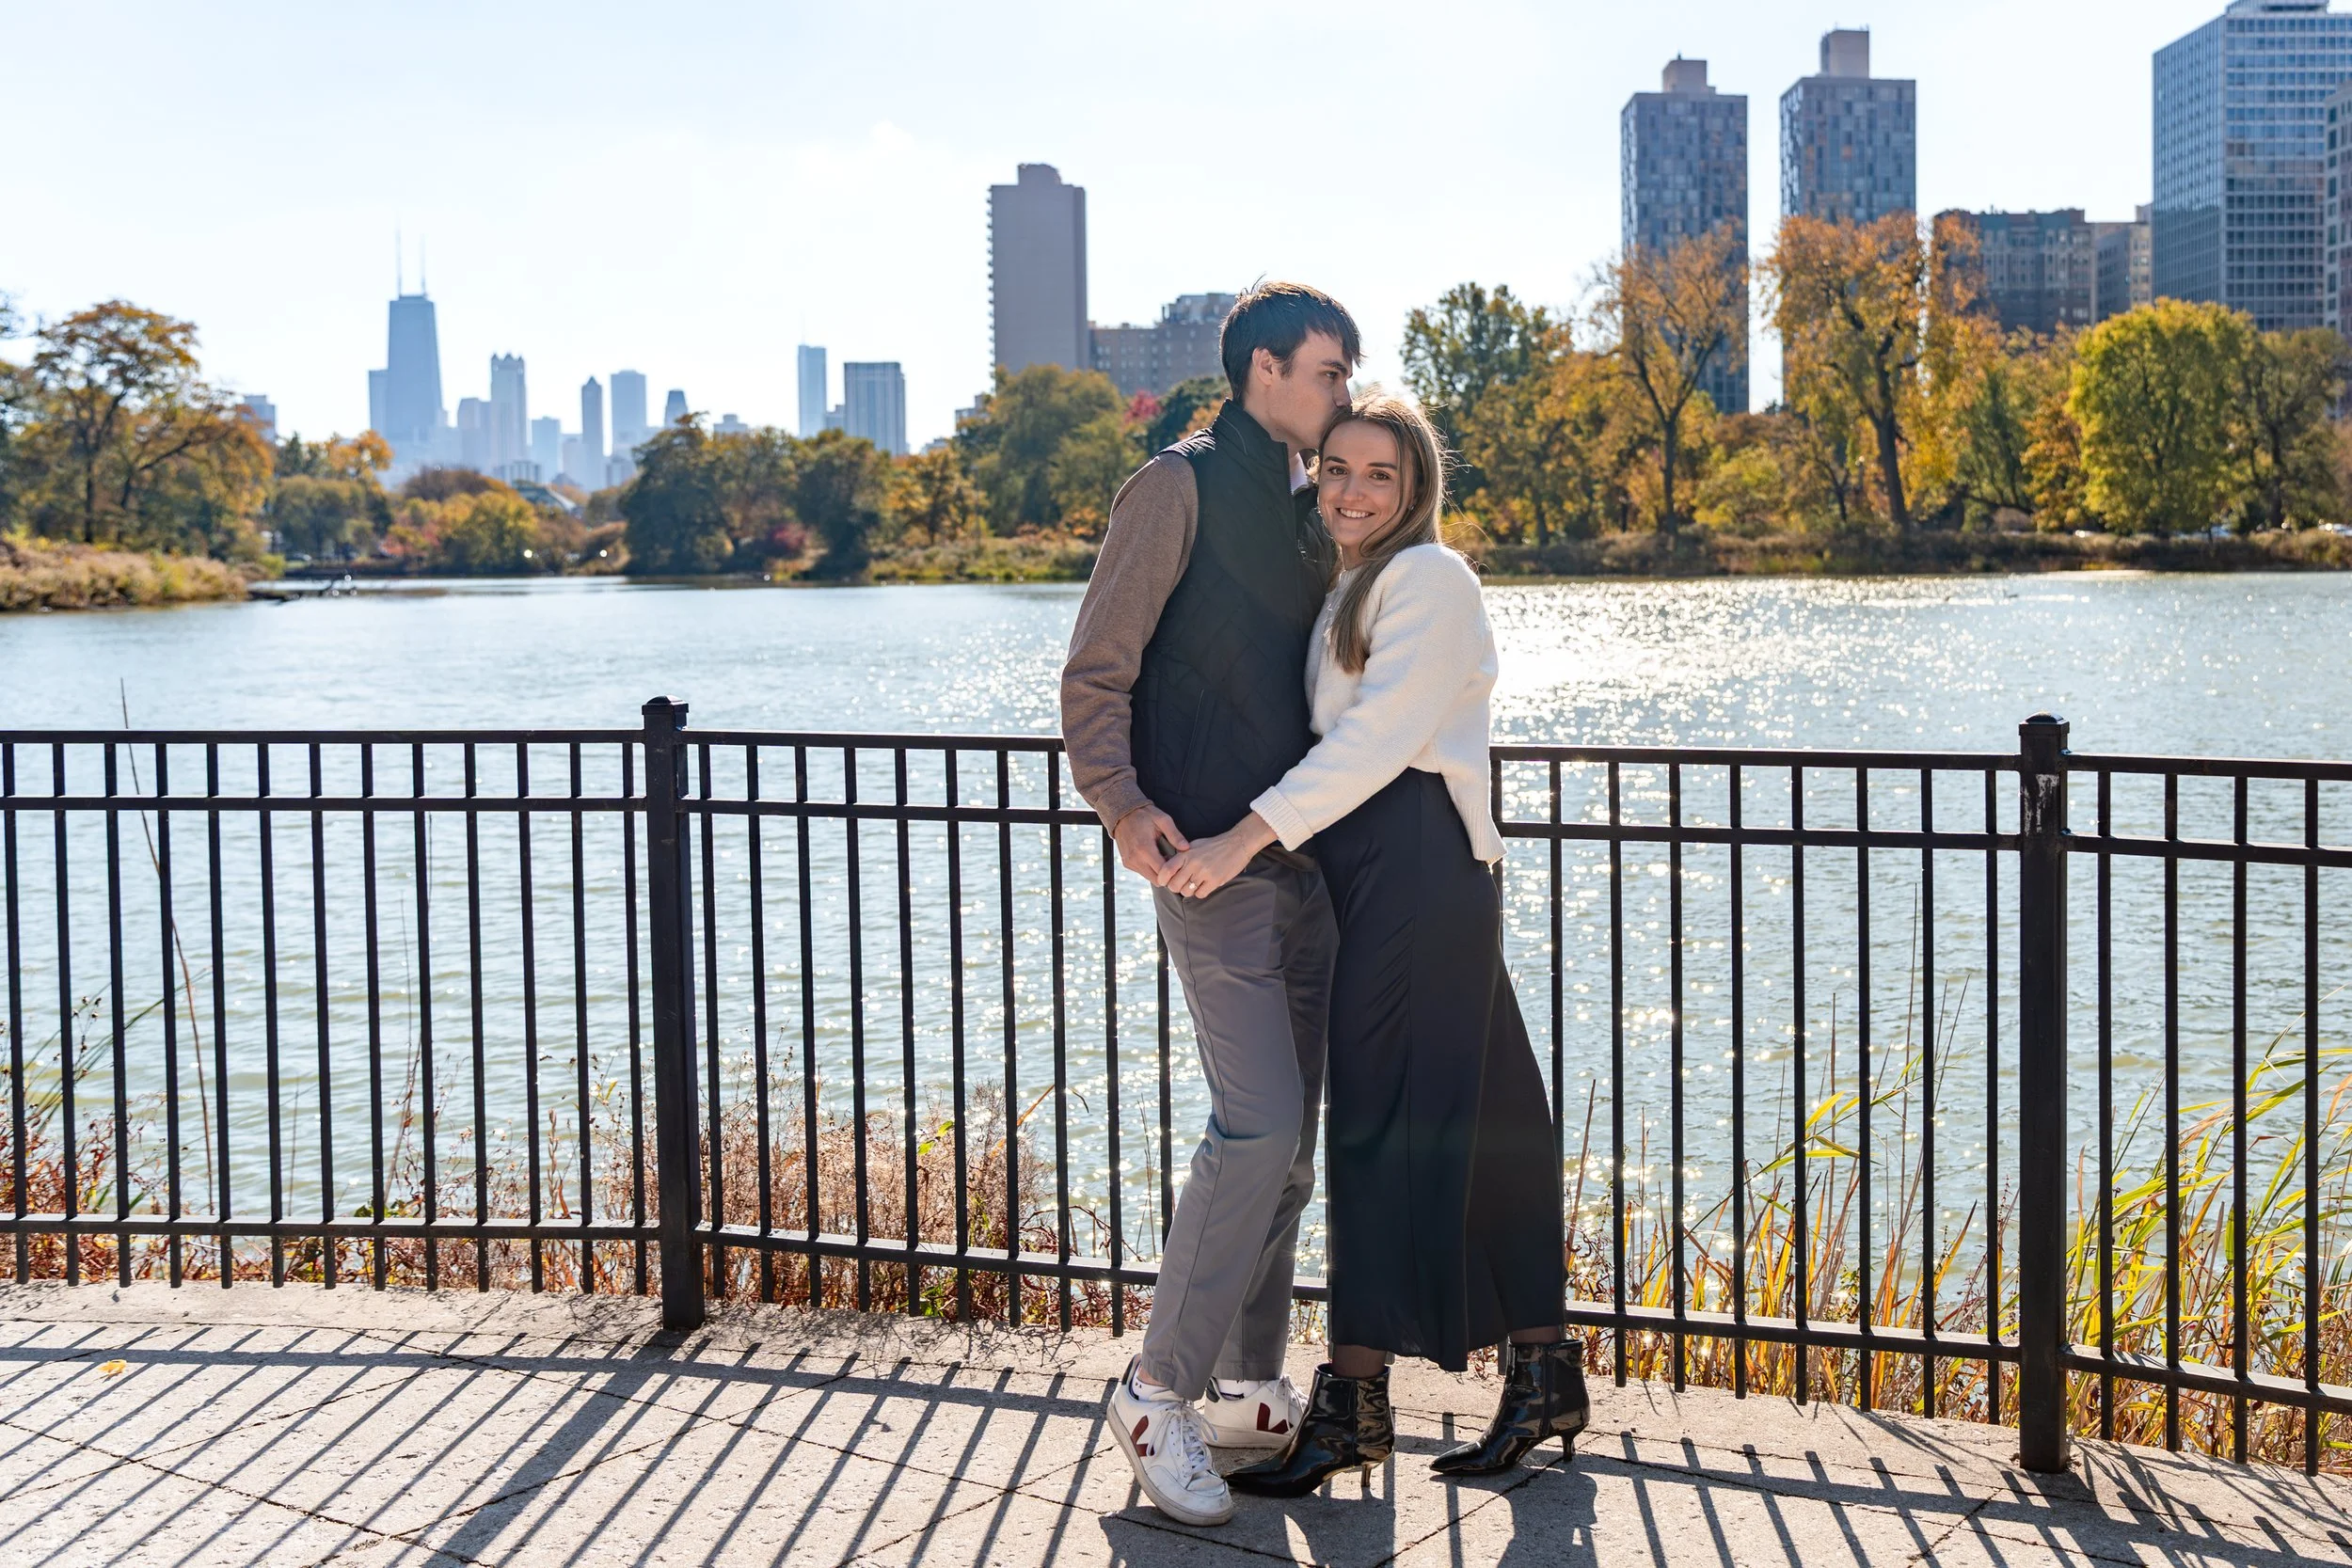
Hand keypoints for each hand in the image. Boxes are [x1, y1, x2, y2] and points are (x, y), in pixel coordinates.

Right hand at [1112, 804, 1189, 881]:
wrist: (1123, 813)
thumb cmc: (1144, 815)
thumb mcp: (1163, 820)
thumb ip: (1175, 835)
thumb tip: (1186, 848)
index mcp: (1144, 848)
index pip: (1163, 872)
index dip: (1174, 870)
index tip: (1179, 864)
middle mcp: (1135, 859)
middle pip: (1156, 879)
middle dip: (1167, 874)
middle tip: (1172, 862)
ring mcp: (1130, 862)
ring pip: (1149, 877)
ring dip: (1158, 872)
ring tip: (1163, 857)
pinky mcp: (1127, 863)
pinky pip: (1142, 872)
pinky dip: (1150, 869)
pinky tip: (1154, 857)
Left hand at [1157, 812, 1278, 898]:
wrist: (1237, 843)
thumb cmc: (1215, 845)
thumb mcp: (1195, 845)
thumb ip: (1181, 855)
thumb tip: (1167, 866)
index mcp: (1186, 853)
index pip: (1166, 870)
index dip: (1162, 879)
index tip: (1164, 882)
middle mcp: (1193, 863)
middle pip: (1174, 885)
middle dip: (1176, 887)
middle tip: (1181, 884)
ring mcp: (1204, 873)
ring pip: (1186, 892)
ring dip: (1188, 890)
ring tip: (1194, 884)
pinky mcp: (1215, 880)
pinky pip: (1200, 894)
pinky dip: (1201, 892)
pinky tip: (1205, 885)